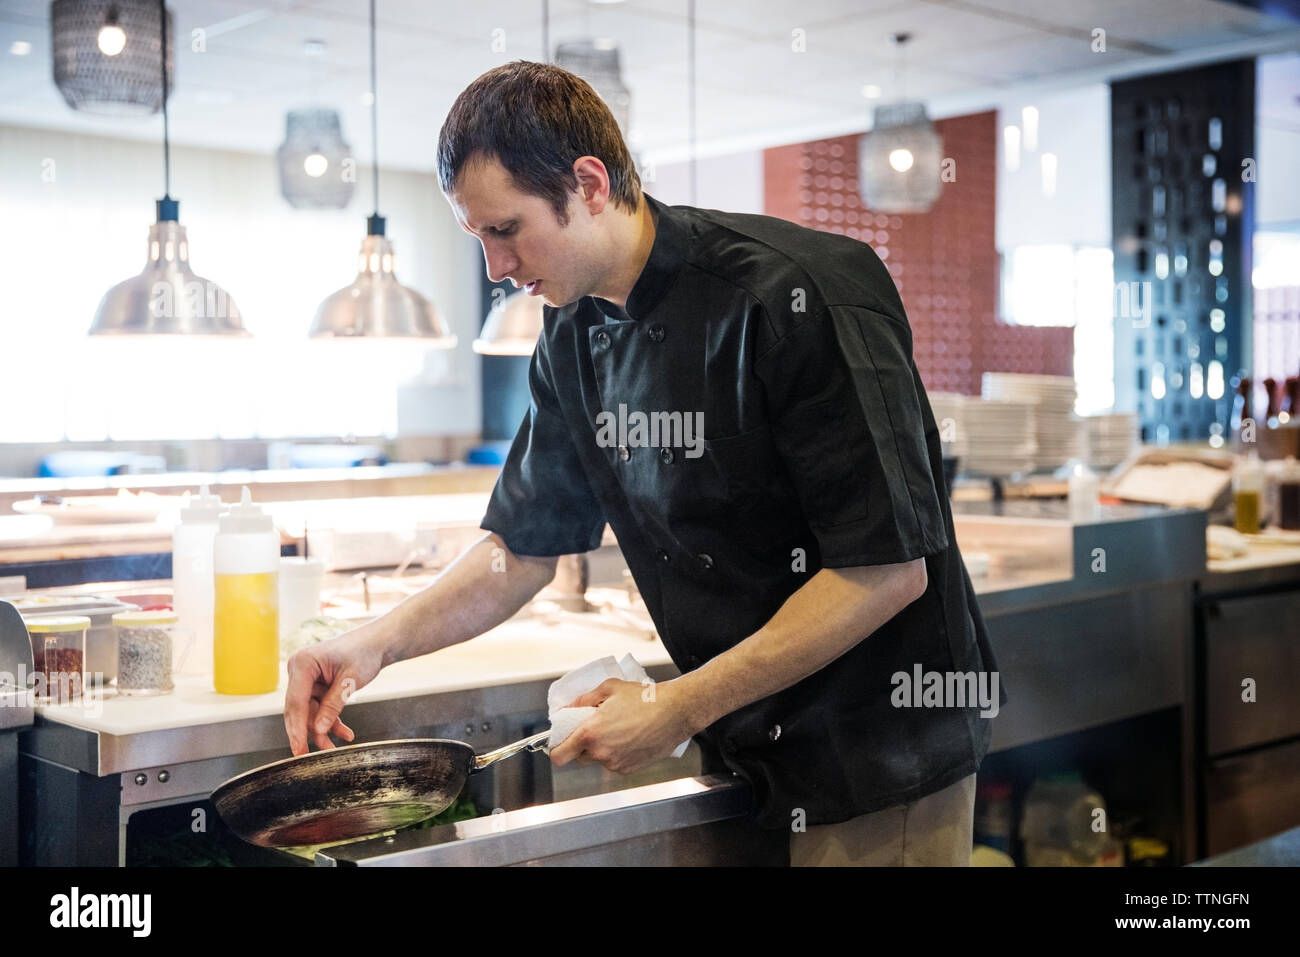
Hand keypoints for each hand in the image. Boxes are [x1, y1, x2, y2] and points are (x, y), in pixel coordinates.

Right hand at [284, 626, 384, 755]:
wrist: (376, 643)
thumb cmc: (364, 653)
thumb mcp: (350, 680)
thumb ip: (333, 705)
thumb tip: (319, 729)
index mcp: (303, 663)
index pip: (295, 702)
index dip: (296, 728)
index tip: (298, 749)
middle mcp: (300, 671)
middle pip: (297, 709)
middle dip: (305, 733)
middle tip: (306, 756)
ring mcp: (307, 679)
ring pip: (309, 712)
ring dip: (321, 730)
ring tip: (334, 748)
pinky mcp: (316, 686)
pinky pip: (319, 708)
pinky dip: (331, 721)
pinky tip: (345, 734)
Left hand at [548, 677, 694, 773]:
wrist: (675, 712)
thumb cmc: (644, 699)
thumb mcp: (608, 688)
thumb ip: (583, 700)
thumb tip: (568, 709)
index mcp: (591, 733)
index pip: (560, 754)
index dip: (556, 748)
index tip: (559, 742)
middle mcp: (601, 753)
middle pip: (579, 757)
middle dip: (582, 744)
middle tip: (595, 727)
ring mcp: (616, 763)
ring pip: (598, 759)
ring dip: (602, 748)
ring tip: (619, 728)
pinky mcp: (630, 769)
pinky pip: (614, 763)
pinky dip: (617, 753)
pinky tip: (629, 737)